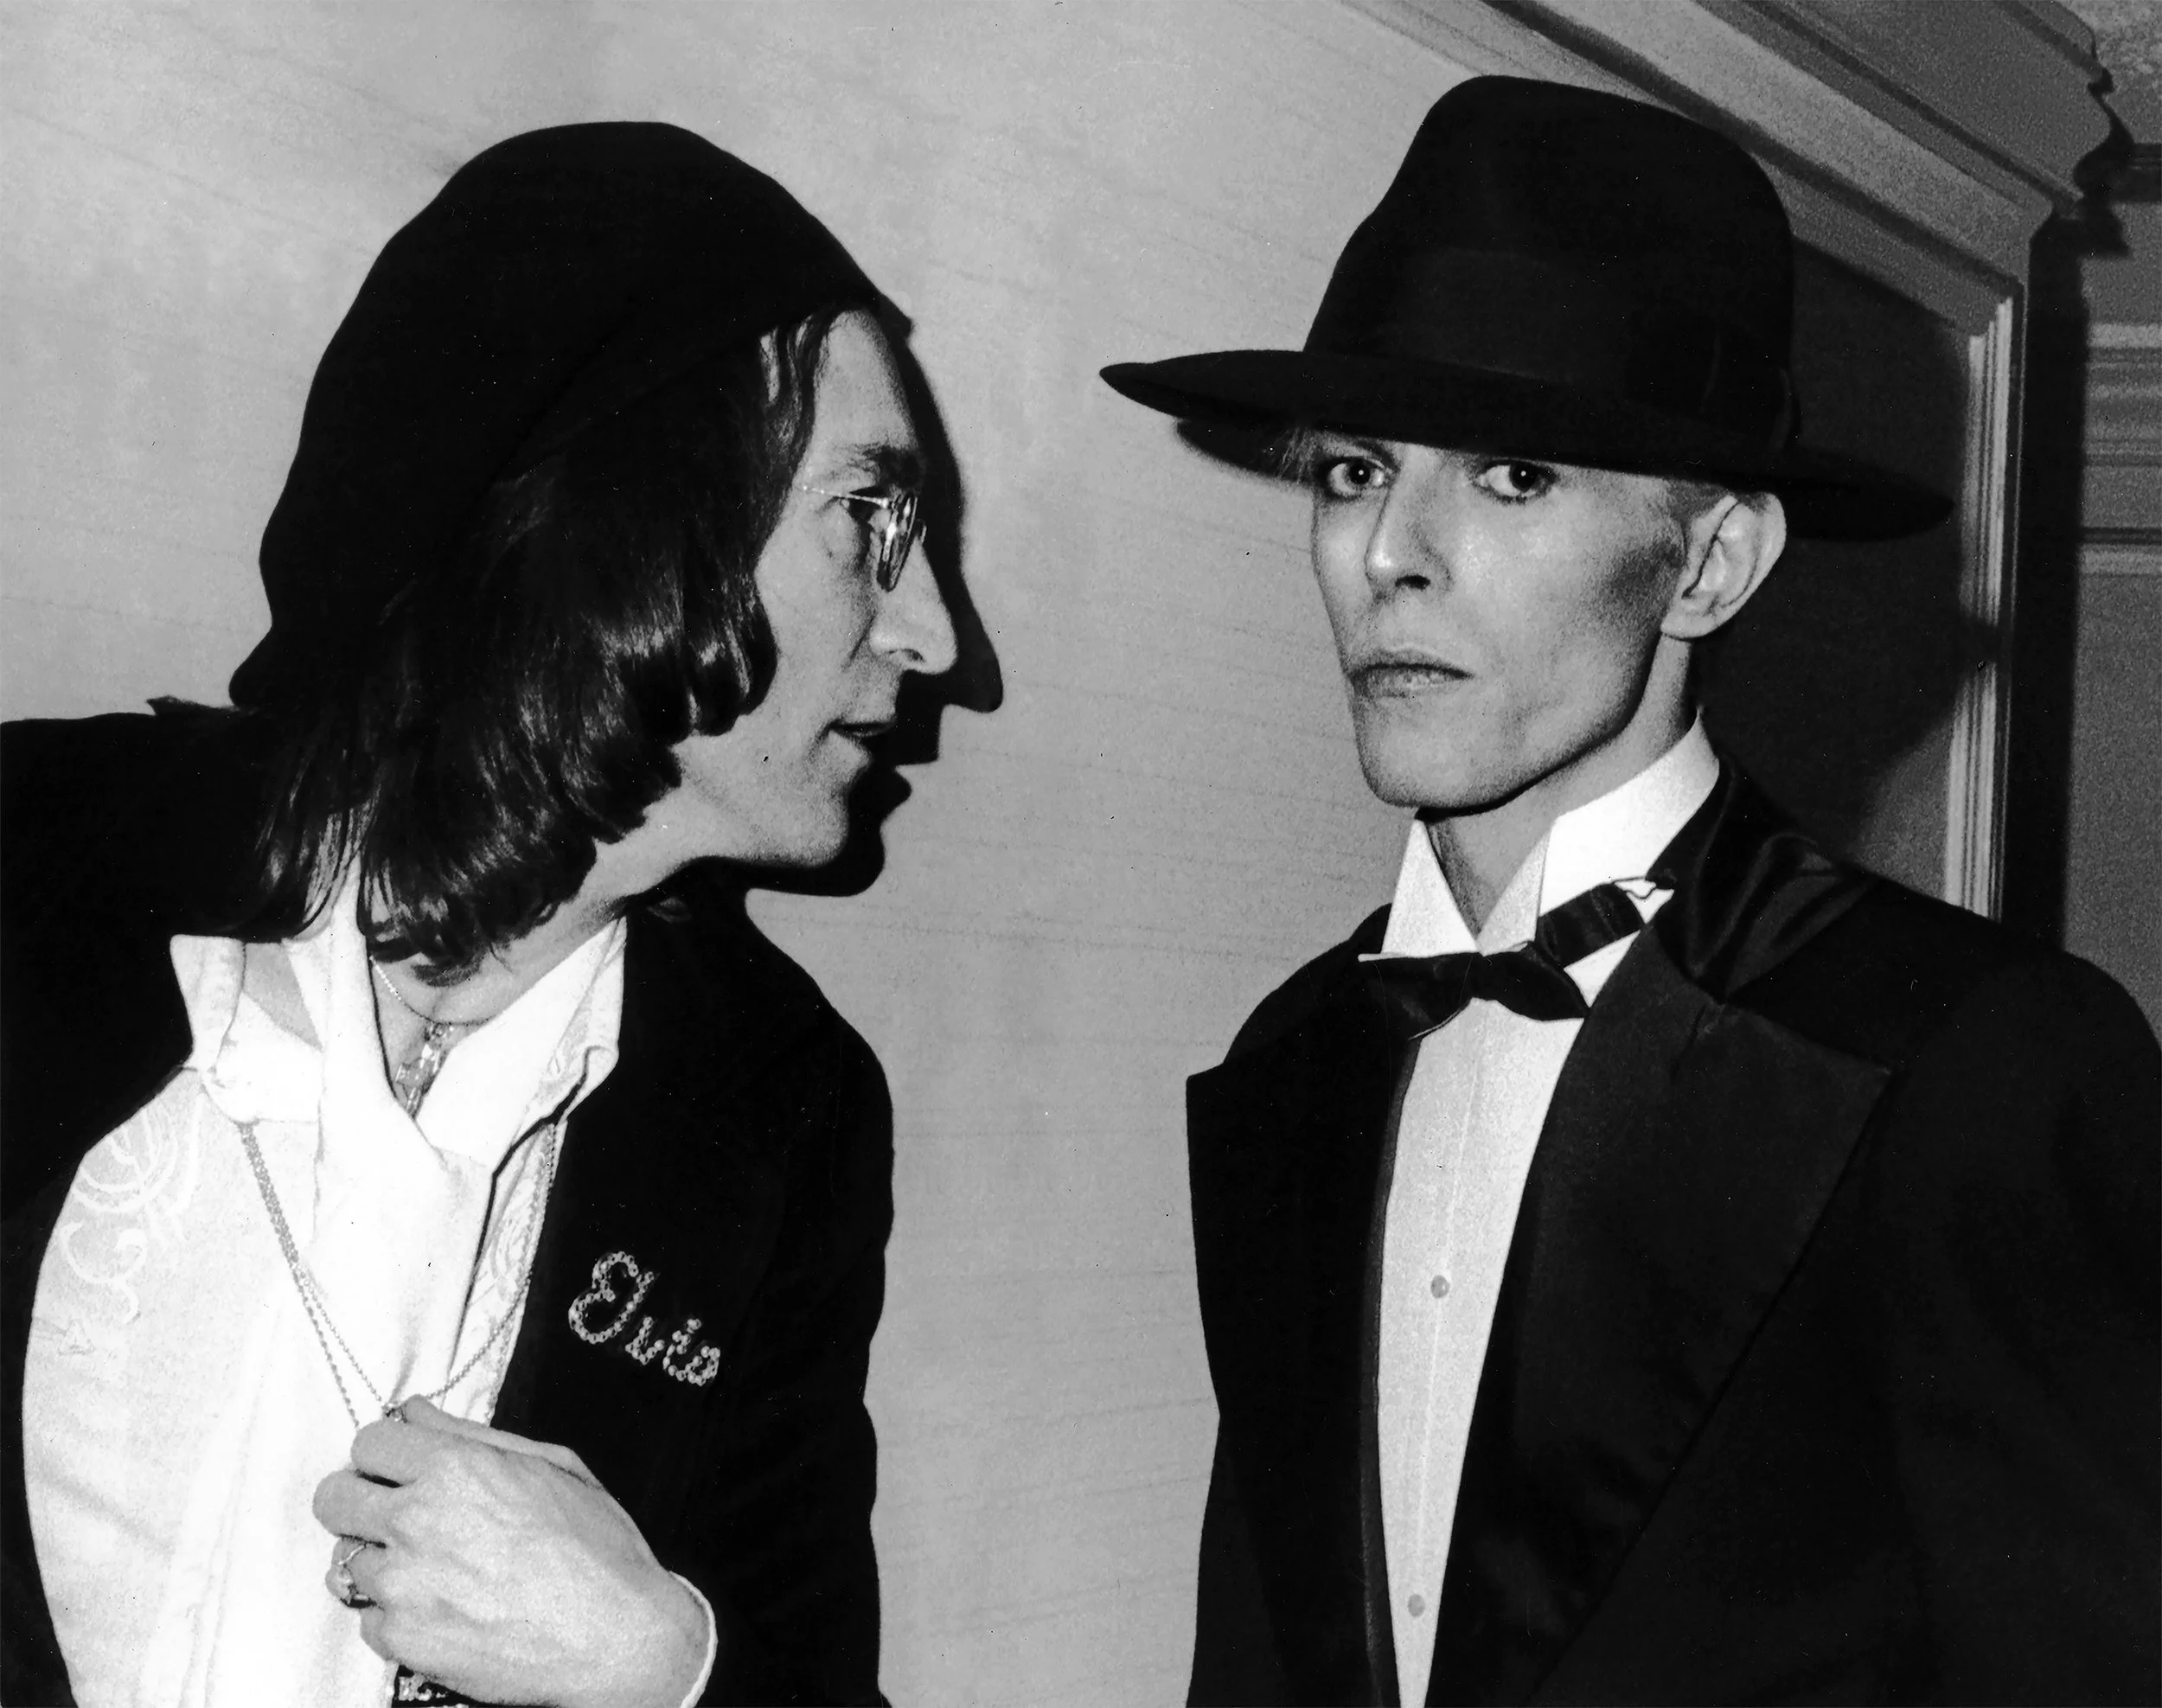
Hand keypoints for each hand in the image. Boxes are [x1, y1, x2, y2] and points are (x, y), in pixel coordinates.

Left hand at [313, 1398, 708, 1707]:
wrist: (617, 1635)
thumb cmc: (597, 1547)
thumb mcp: (552, 1466)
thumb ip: (472, 1435)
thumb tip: (414, 1411)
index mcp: (456, 1468)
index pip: (367, 1443)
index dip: (386, 1456)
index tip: (402, 1471)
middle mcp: (418, 1521)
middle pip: (332, 1498)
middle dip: (360, 1502)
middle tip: (398, 1517)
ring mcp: (405, 1586)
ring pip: (346, 1562)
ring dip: (383, 1563)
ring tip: (435, 1571)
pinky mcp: (404, 1641)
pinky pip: (368, 1620)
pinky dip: (398, 1617)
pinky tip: (444, 1610)